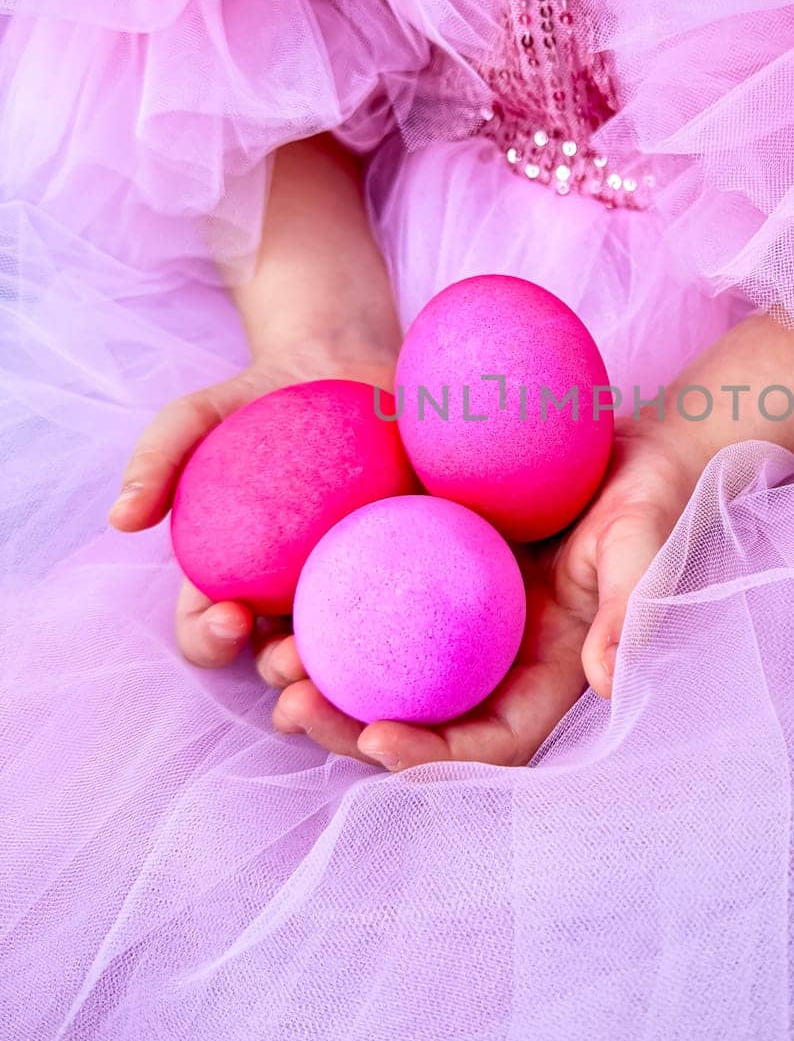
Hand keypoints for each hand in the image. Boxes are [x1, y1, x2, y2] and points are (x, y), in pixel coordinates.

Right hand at [109, 341, 397, 678]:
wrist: (341, 364)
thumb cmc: (258, 398)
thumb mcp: (198, 415)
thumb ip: (157, 459)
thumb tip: (120, 519)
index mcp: (234, 579)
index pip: (210, 631)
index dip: (211, 640)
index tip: (228, 615)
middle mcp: (292, 596)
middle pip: (281, 659)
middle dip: (283, 674)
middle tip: (296, 658)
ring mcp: (354, 585)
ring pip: (349, 654)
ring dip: (348, 676)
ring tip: (356, 665)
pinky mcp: (412, 566)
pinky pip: (415, 602)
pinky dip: (417, 623)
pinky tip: (426, 617)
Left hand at [284, 421, 697, 773]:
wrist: (624, 446)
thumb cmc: (645, 493)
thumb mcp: (643, 540)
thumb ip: (631, 608)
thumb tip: (611, 684)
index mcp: (545, 675)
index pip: (487, 744)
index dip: (431, 757)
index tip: (376, 738)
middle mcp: (494, 661)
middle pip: (416, 721)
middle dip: (348, 731)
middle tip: (291, 707)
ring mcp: (457, 623)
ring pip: (380, 674)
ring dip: (322, 681)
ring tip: (266, 658)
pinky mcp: (429, 575)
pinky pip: (372, 606)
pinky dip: (327, 614)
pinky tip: (275, 597)